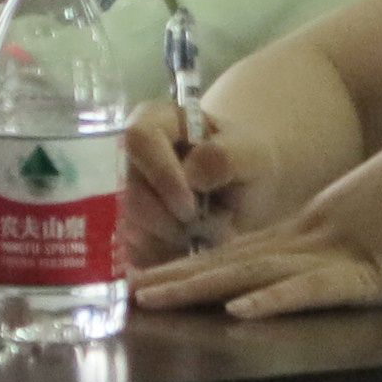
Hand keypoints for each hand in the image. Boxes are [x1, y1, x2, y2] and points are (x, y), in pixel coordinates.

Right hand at [124, 98, 249, 264]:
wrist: (251, 189)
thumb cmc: (249, 162)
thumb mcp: (250, 153)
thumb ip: (223, 157)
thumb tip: (190, 174)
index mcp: (159, 122)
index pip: (139, 139)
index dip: (161, 175)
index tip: (190, 206)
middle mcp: (136, 158)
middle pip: (132, 195)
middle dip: (171, 221)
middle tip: (207, 227)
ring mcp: (131, 197)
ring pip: (135, 230)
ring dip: (176, 242)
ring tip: (209, 233)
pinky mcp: (135, 231)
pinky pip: (139, 255)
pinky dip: (171, 258)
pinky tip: (195, 248)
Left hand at [133, 138, 381, 319]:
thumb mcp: (377, 223)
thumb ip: (350, 246)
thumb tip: (337, 261)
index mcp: (312, 233)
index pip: (240, 255)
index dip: (194, 268)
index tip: (153, 279)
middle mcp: (310, 241)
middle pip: (231, 263)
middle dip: (176, 279)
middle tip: (127, 292)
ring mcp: (333, 254)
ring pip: (253, 275)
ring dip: (200, 288)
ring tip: (154, 299)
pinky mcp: (365, 272)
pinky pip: (312, 290)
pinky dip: (274, 301)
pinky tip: (239, 311)